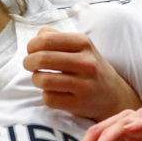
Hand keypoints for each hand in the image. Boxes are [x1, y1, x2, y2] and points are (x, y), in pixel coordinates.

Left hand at [24, 28, 141, 120]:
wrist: (113, 95)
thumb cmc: (89, 67)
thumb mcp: (80, 46)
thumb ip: (57, 36)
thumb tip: (37, 36)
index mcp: (84, 43)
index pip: (46, 39)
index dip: (32, 45)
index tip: (32, 51)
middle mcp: (86, 62)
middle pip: (42, 59)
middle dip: (28, 62)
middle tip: (29, 65)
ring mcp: (84, 85)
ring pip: (43, 80)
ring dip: (36, 79)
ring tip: (40, 78)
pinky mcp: (80, 104)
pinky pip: (49, 98)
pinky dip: (46, 95)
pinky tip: (53, 92)